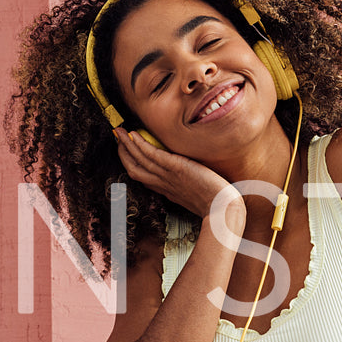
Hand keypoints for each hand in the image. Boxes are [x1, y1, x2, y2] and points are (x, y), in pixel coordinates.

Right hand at [113, 128, 244, 227]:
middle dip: (124, 153)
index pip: (145, 177)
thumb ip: (192, 187)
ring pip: (140, 161)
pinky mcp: (176, 168)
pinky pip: (152, 155)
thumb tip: (193, 181)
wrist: (224, 209)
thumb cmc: (217, 203)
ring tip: (119, 132)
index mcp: (169, 191)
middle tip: (118, 138)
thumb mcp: (200, 195)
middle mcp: (165, 184)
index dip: (133, 164)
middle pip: (136, 169)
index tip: (128, 153)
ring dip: (127, 145)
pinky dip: (140, 145)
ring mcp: (169, 176)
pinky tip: (133, 135)